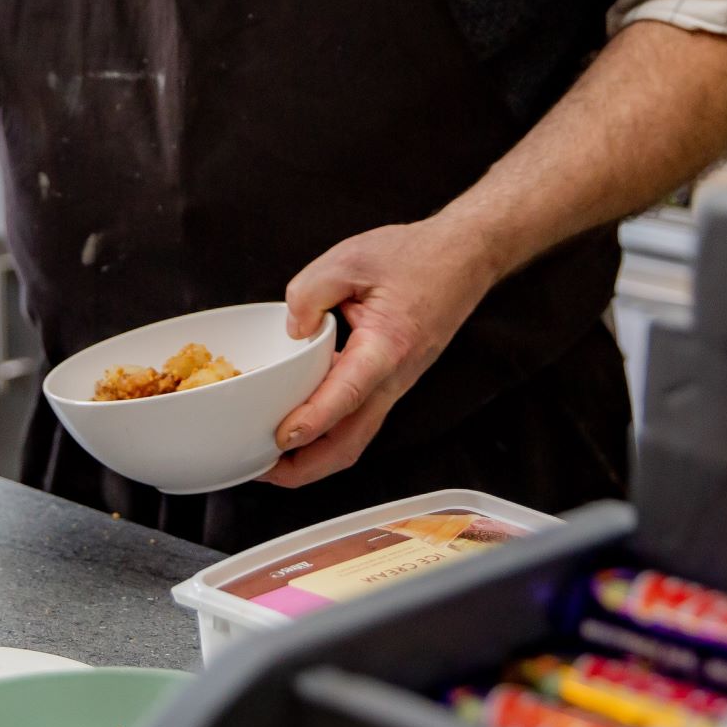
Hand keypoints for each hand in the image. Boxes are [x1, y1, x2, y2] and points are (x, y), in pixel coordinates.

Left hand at [262, 215, 504, 488]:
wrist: (462, 258)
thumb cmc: (415, 258)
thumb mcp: (351, 259)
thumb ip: (311, 292)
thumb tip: (291, 329)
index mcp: (386, 346)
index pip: (347, 395)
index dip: (313, 420)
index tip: (281, 437)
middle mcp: (394, 376)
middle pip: (351, 441)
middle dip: (307, 467)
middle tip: (264, 469)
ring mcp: (395, 384)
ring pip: (355, 436)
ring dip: (316, 456)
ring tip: (274, 459)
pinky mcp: (391, 381)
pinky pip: (359, 417)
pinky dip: (329, 431)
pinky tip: (302, 423)